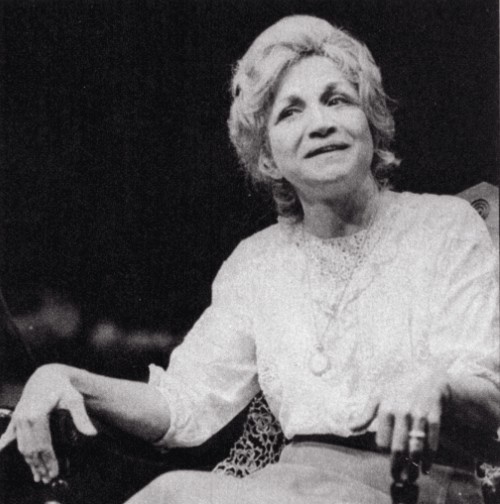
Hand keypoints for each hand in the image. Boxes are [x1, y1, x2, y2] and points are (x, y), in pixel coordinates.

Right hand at [0, 364, 96, 483]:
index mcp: (37, 416)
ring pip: (22, 446)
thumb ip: (81, 417)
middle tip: (47, 479)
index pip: (43, 446)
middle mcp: (24, 418)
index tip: (55, 473)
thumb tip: (92, 434)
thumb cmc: (63, 387)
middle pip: (31, 450)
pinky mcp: (16, 417)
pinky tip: (6, 451)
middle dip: (40, 466)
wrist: (48, 375)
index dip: (49, 461)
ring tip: (37, 474)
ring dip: (29, 462)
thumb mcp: (74, 399)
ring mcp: (18, 418)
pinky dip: (11, 446)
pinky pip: (12, 436)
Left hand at [349, 367, 451, 482]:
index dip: (384, 451)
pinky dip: (430, 457)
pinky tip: (426, 467)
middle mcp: (401, 411)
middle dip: (398, 466)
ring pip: (416, 447)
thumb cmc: (397, 387)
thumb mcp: (378, 395)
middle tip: (398, 478)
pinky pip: (432, 441)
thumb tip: (350, 429)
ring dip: (414, 466)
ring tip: (412, 477)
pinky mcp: (434, 416)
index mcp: (385, 407)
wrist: (427, 375)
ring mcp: (419, 414)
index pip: (382, 440)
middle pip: (398, 447)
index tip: (387, 458)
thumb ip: (365, 414)